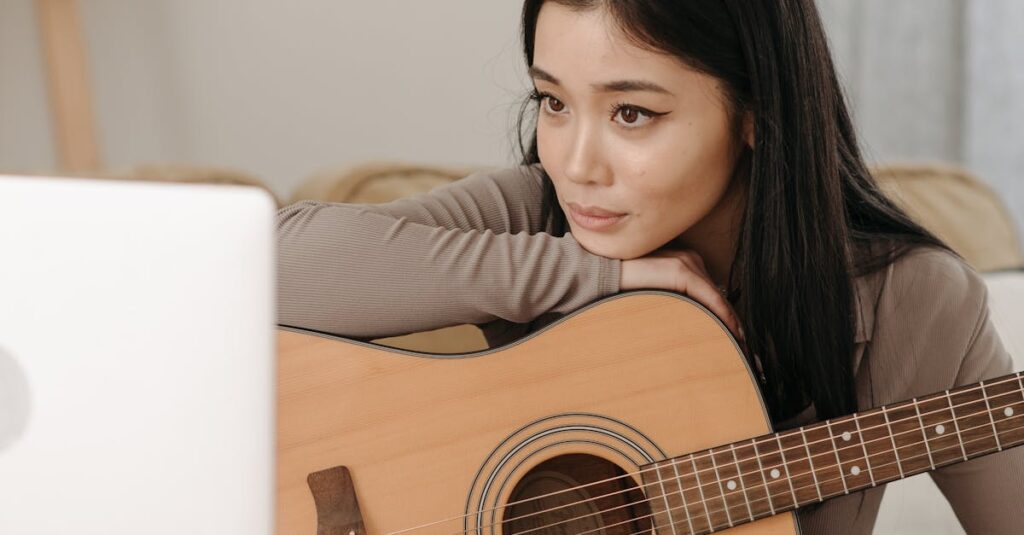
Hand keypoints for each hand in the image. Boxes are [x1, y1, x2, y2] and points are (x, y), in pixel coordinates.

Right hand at [620, 248, 744, 343]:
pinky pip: (711, 298)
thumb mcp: (655, 298)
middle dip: (734, 326)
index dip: (728, 320)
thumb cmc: (620, 291)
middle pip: (720, 298)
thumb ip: (673, 304)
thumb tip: (689, 332)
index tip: (741, 345)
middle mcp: (690, 259)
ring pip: (719, 300)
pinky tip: (735, 334)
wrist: (599, 278)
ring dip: (733, 325)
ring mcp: (687, 262)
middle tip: (749, 354)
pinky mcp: (681, 270)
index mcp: (684, 264)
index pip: (713, 296)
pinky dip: (725, 316)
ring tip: (744, 350)